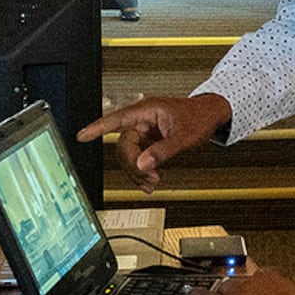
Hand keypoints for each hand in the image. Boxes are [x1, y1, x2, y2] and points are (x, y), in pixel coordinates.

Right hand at [77, 92, 232, 190]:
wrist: (212, 114)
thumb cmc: (199, 117)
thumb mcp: (184, 136)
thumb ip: (163, 150)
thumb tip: (143, 164)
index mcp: (146, 111)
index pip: (116, 119)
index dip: (97, 128)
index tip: (82, 135)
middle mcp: (142, 121)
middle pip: (123, 146)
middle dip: (133, 165)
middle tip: (149, 179)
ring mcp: (144, 132)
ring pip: (129, 155)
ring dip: (137, 172)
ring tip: (152, 183)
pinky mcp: (149, 141)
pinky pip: (138, 158)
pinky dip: (143, 171)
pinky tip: (150, 181)